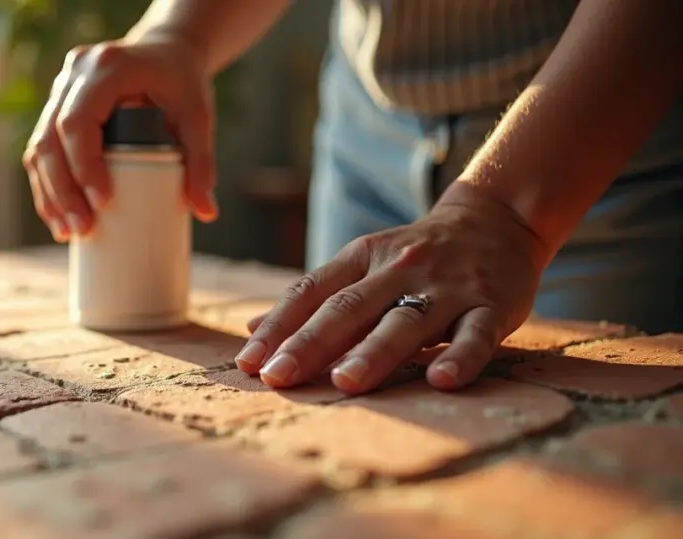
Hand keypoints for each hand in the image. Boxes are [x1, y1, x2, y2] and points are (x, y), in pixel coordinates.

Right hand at [22, 36, 218, 241]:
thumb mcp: (198, 117)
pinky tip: (57, 216)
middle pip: (51, 137)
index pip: (79, 121)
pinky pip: (42, 148)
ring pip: (40, 146)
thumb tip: (205, 212)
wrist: (166, 54)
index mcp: (107, 68)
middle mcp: (76, 73)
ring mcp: (62, 88)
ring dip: (50, 193)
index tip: (103, 203)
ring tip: (69, 232)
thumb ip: (201, 161)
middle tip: (83, 227)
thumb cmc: (182, 82)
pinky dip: (48, 185)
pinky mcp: (57, 106)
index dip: (84, 165)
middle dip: (63, 189)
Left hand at [235, 188, 548, 393]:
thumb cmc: (415, 255)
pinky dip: (460, 357)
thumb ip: (313, 297)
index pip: (310, 292)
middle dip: (310, 343)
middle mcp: (399, 269)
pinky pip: (476, 335)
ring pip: (406, 320)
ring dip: (374, 352)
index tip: (248, 363)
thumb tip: (251, 328)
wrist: (497, 218)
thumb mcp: (361, 263)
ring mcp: (447, 287)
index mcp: (361, 258)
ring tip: (344, 382)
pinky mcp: (492, 305)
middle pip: (349, 308)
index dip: (278, 326)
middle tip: (279, 378)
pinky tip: (441, 381)